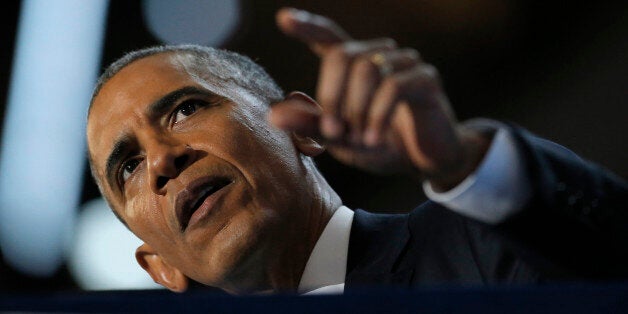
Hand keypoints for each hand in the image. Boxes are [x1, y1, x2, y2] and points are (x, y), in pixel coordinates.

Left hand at [271, 8, 489, 190]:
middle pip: (343, 54)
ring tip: (360, 139)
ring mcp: (405, 63)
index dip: (308, 27)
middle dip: (332, 95)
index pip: (329, 38)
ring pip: (367, 69)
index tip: (283, 18)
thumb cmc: (380, 145)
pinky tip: (374, 138)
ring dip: (357, 109)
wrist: (424, 162)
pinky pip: (393, 86)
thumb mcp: (340, 140)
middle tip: (333, 131)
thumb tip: (273, 115)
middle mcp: (380, 56)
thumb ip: (311, 126)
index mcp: (356, 66)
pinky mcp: (426, 78)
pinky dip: (377, 116)